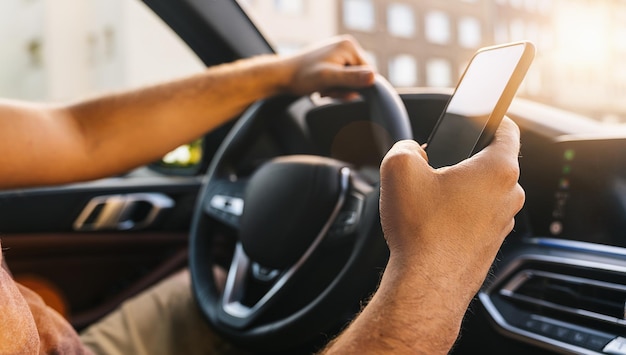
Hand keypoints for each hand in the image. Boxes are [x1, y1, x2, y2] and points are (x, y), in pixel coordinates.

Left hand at [282, 35, 375, 98]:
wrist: (282, 76)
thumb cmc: (302, 77)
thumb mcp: (328, 79)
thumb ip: (351, 78)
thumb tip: (373, 77)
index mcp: (349, 46)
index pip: (368, 73)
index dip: (355, 87)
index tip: (336, 89)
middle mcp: (346, 46)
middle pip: (359, 77)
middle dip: (344, 88)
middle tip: (326, 89)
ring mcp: (339, 52)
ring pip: (350, 80)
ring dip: (337, 89)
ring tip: (322, 88)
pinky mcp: (333, 60)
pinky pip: (342, 78)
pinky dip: (333, 86)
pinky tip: (321, 86)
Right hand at [379, 117, 524, 297]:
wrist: (427, 283)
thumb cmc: (421, 230)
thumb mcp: (399, 169)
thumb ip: (405, 146)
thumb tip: (412, 151)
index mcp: (497, 169)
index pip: (508, 129)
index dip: (492, 118)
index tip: (479, 118)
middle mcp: (509, 196)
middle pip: (490, 163)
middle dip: (463, 161)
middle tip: (434, 168)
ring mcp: (503, 222)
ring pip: (483, 193)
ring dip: (460, 191)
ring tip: (429, 202)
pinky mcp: (491, 243)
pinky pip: (477, 218)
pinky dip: (458, 216)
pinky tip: (433, 224)